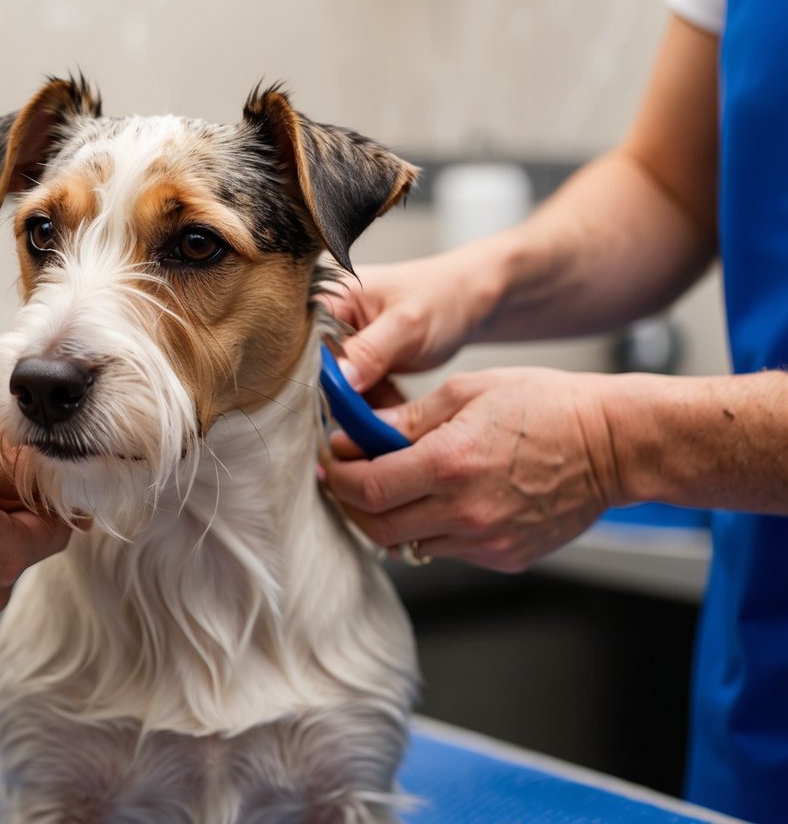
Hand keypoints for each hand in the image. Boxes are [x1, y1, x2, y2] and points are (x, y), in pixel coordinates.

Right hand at [322, 241, 508, 393]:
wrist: (469, 302)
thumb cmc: (442, 297)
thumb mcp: (407, 324)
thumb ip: (370, 352)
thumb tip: (337, 382)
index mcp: (326, 296)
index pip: (302, 343)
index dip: (314, 375)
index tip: (338, 403)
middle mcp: (324, 319)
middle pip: (313, 369)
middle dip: (342, 394)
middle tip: (373, 407)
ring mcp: (339, 342)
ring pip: (333, 387)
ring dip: (361, 402)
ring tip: (392, 399)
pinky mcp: (353, 362)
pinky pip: (350, 392)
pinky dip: (371, 402)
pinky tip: (392, 398)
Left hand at [323, 368, 622, 571]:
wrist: (615, 445)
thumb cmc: (548, 407)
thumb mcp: (469, 392)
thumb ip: (407, 418)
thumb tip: (358, 433)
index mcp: (450, 463)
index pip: (368, 488)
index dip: (341, 478)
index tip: (334, 462)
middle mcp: (464, 511)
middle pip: (378, 527)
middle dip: (352, 504)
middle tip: (347, 480)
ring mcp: (486, 541)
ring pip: (409, 545)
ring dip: (388, 520)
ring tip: (390, 489)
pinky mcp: (504, 557)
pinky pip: (447, 551)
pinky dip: (429, 530)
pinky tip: (438, 502)